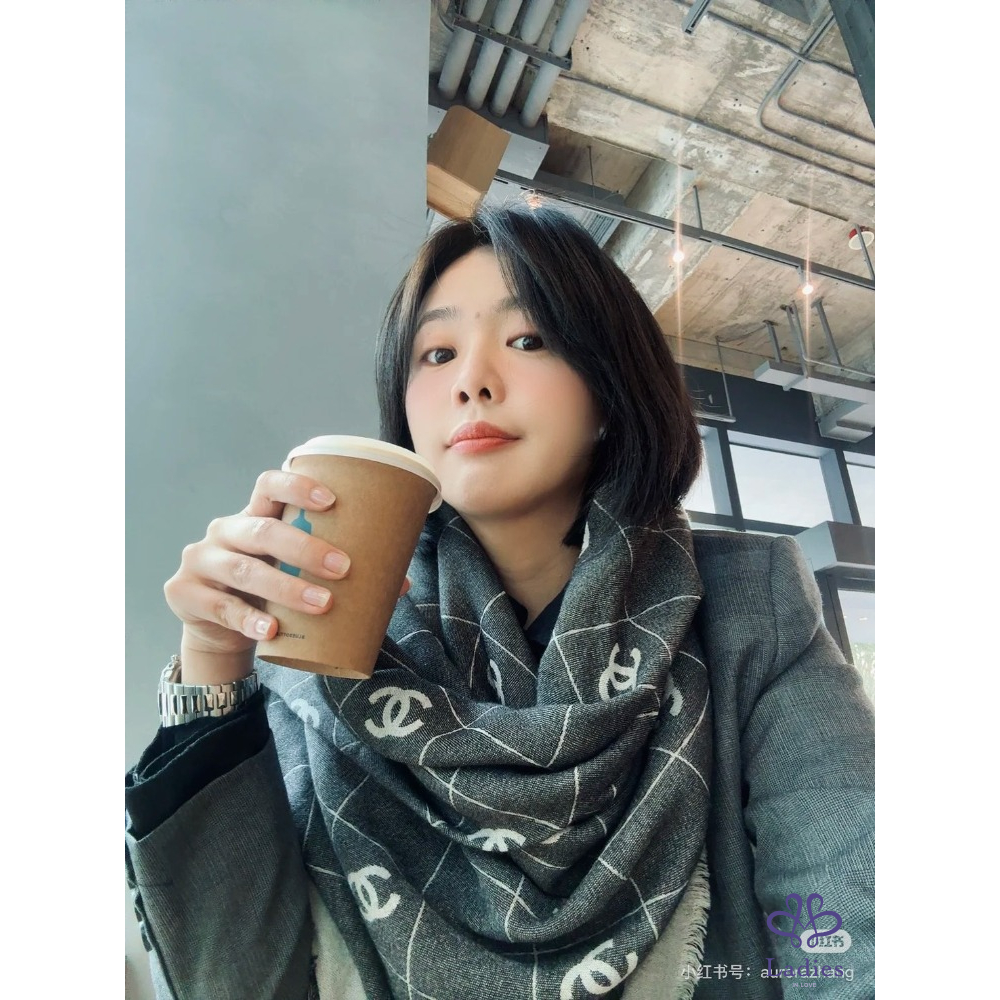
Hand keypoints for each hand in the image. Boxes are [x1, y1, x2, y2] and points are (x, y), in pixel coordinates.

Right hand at [163, 470, 410, 676]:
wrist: (217, 628)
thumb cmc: (268, 589)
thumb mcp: (294, 572)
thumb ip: (334, 571)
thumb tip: (401, 583)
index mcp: (253, 515)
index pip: (268, 485)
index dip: (297, 486)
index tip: (332, 500)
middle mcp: (225, 531)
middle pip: (262, 530)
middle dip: (306, 547)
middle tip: (343, 568)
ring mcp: (202, 562)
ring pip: (244, 569)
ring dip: (286, 587)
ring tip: (323, 603)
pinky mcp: (185, 594)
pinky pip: (222, 607)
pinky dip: (249, 619)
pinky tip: (272, 629)